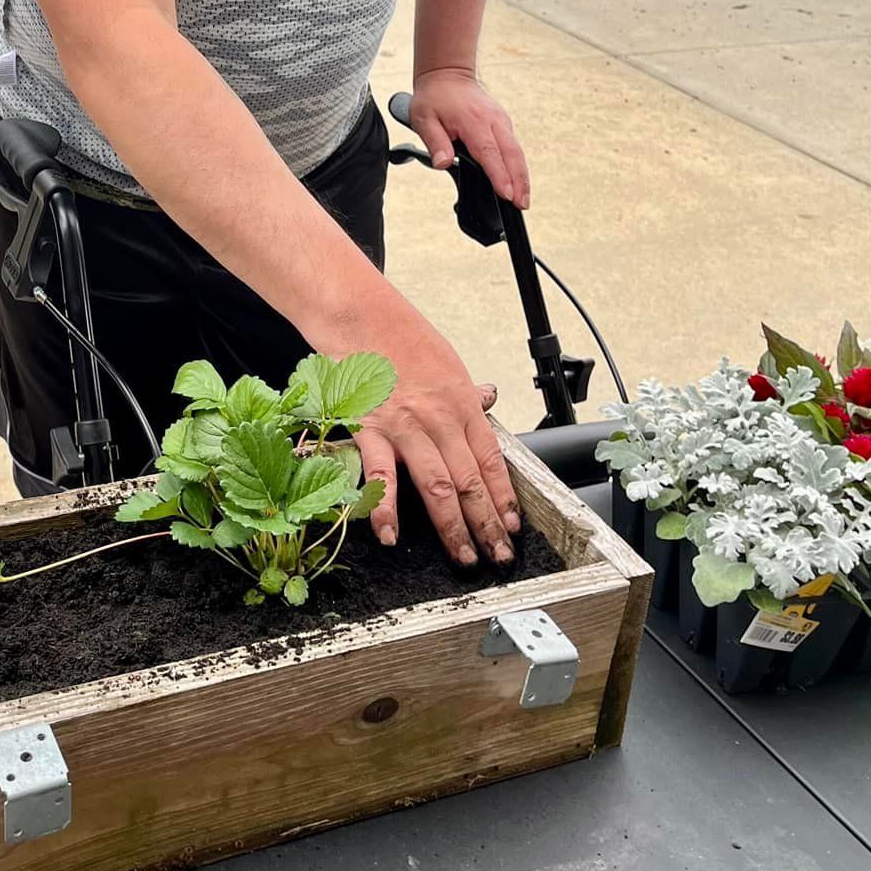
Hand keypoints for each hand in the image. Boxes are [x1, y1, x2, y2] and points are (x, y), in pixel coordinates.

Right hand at [353, 319, 519, 564]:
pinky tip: (391, 535)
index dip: (504, 498)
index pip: (491, 461)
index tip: (512, 527)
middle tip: (496, 556)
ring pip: (438, 486)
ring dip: (453, 528)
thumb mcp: (447, 360)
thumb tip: (489, 400)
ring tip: (463, 557)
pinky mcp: (369, 428)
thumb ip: (467, 391)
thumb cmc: (399, 334)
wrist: (358, 313)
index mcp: (462, 402)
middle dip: (487, 524)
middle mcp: (439, 418)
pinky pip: (381, 475)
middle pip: (470, 481)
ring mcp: (405, 426)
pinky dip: (385, 508)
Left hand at [408, 66, 529, 207]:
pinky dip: (518, 165)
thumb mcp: (424, 119)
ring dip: (523, 176)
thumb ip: (435, 142)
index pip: (490, 153)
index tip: (507, 194)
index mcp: (474, 121)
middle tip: (522, 204)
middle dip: (520, 181)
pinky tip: (518, 182)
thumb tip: (443, 163)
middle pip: (513, 154)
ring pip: (517, 152)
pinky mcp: (503, 123)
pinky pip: (514, 147)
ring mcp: (501, 121)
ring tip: (524, 200)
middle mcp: (493, 120)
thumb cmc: (434, 97)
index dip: (499, 175)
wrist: (448, 74)